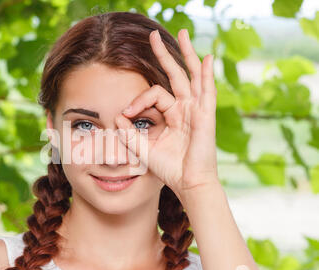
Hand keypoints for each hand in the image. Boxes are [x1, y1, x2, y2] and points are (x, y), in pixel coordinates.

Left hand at [115, 28, 218, 199]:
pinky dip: (207, 74)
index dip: (137, 101)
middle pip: (176, 75)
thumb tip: (116, 116)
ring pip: (192, 76)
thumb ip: (129, 132)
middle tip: (153, 35)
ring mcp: (196, 110)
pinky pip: (207, 91)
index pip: (153, 95)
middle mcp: (185, 109)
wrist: (186, 184)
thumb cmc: (168, 168)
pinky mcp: (205, 116)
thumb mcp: (142, 147)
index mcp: (172, 115)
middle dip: (165, 54)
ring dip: (187, 54)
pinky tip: (207, 57)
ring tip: (183, 32)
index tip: (125, 114)